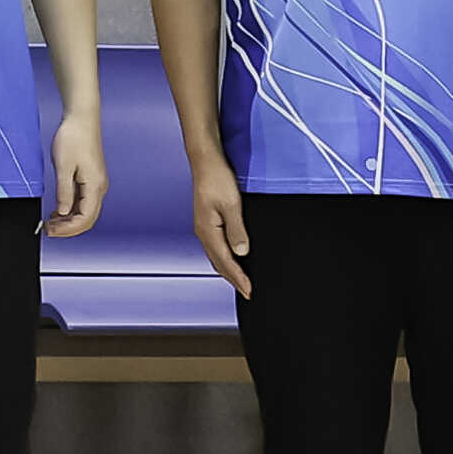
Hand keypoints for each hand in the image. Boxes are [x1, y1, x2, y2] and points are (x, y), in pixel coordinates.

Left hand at [47, 137, 106, 238]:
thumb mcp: (64, 166)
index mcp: (95, 186)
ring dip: (69, 220)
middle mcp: (99, 188)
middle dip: (68, 228)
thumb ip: (64, 192)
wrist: (81, 119)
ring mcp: (96, 184)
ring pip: (85, 212)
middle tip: (48, 230)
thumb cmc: (73, 137)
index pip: (85, 218)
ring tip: (50, 222)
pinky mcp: (91, 179)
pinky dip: (70, 210)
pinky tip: (57, 211)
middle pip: (87, 219)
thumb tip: (63, 213)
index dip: (68, 229)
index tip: (51, 231)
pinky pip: (83, 201)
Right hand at [188, 150, 251, 297]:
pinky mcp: (206, 221)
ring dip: (227, 270)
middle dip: (232, 279)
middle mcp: (203, 232)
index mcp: (207, 230)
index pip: (225, 261)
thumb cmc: (217, 179)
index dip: (238, 278)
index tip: (249, 291)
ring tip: (240, 281)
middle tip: (247, 292)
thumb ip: (237, 230)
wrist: (205, 161)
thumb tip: (242, 252)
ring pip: (215, 256)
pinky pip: (215, 247)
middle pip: (218, 263)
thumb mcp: (232, 205)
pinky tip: (232, 258)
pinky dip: (224, 258)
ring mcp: (203, 227)